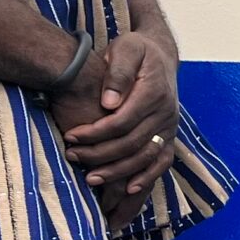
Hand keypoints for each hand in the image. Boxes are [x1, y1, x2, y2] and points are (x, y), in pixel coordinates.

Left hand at [62, 32, 178, 208]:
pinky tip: (128, 191)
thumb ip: (117, 72)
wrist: (160, 55)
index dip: (95, 133)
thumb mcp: (125, 49)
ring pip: (145, 158)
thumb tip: (108, 102)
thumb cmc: (136, 51)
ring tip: (90, 179)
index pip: (122, 121)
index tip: (70, 136)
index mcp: (154, 91)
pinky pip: (162, 163)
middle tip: (72, 157)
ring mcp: (170, 127)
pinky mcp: (169, 137)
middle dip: (99, 155)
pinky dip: (147, 179)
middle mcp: (167, 112)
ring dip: (118, 172)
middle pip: (132, 143)